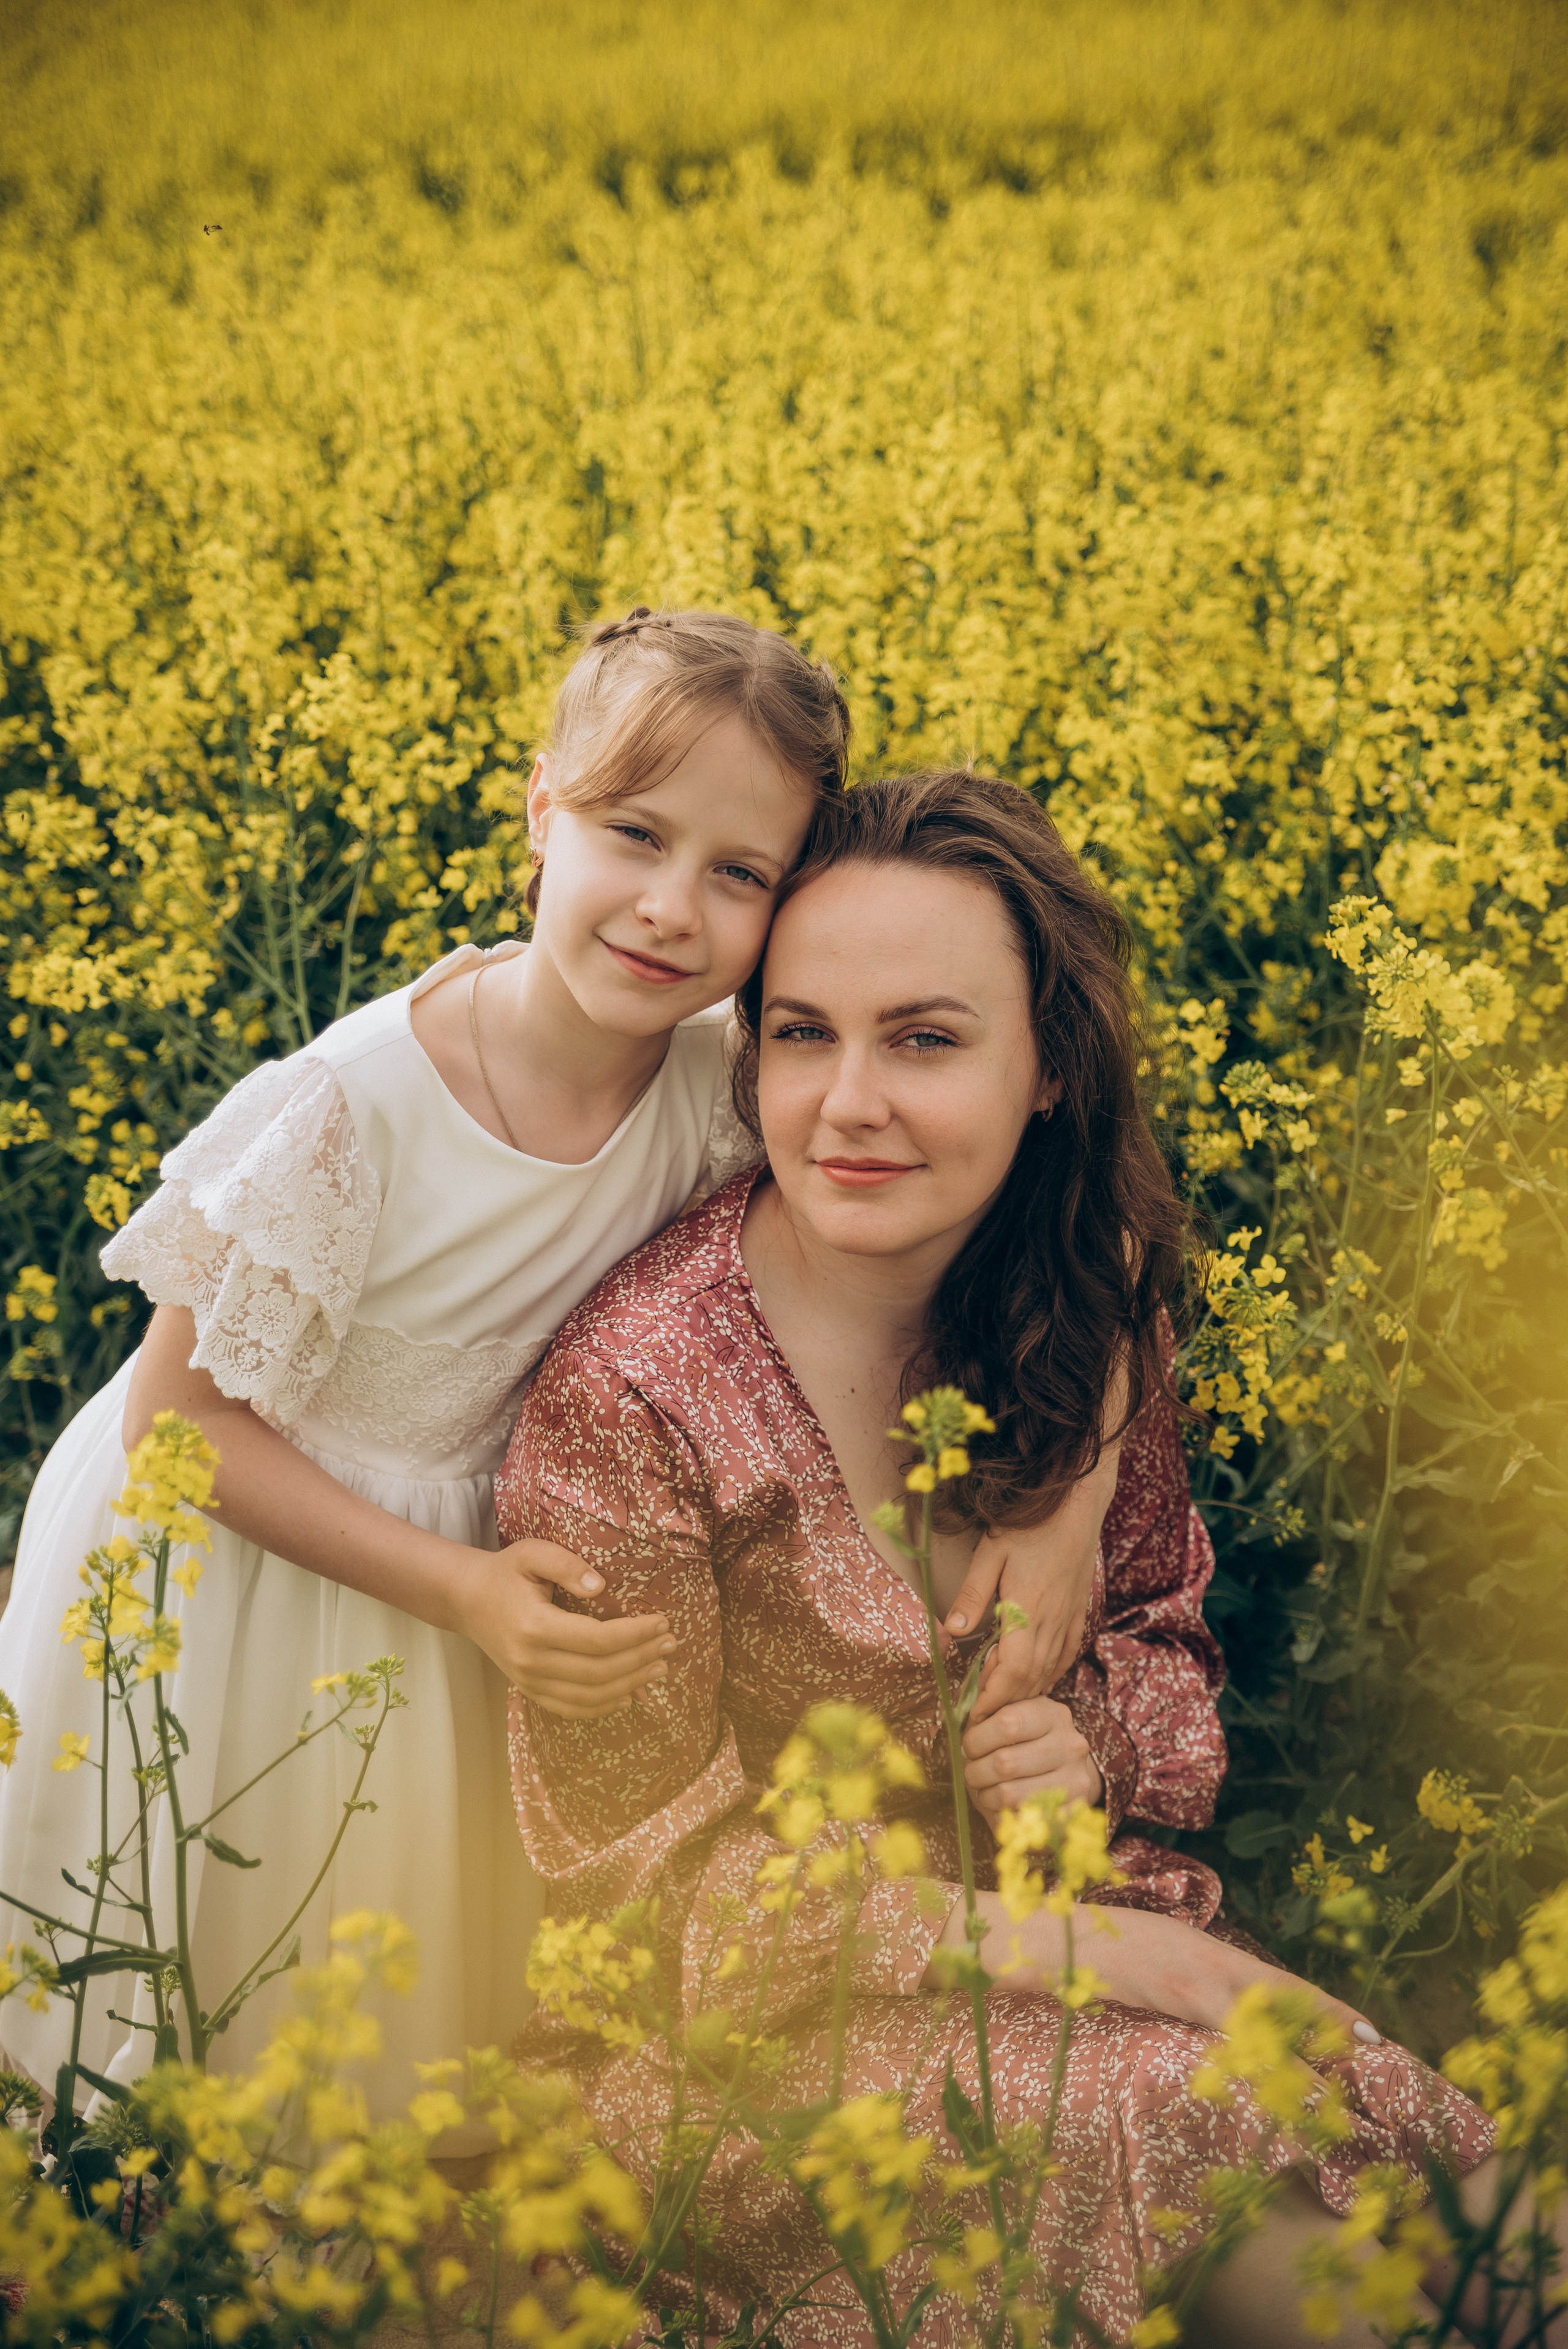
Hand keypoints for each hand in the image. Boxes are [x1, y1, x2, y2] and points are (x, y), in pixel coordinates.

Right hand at [454, 1539, 673, 1717]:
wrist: (467, 1600)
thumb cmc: (505, 1572)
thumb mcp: (532, 1552)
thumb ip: (567, 1564)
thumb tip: (600, 1585)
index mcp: (534, 1626)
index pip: (598, 1640)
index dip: (635, 1634)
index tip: (662, 1622)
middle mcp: (531, 1661)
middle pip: (599, 1672)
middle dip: (641, 1659)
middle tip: (670, 1645)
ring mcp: (529, 1681)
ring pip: (589, 1697)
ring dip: (630, 1685)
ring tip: (660, 1668)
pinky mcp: (529, 1690)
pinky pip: (571, 1708)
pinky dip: (603, 1707)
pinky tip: (628, 1694)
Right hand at [935, 1894, 1380, 2048]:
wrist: (1021, 1934)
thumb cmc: (1067, 1955)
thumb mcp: (1130, 1971)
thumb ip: (1167, 1990)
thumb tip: (1198, 2020)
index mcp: (1190, 1949)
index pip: (1265, 1981)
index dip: (1314, 2006)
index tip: (1359, 2030)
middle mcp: (1196, 1951)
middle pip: (1277, 1988)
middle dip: (1327, 2019)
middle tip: (1378, 2047)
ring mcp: (1181, 1966)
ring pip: (1260, 2003)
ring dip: (1305, 2034)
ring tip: (1349, 2060)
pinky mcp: (1163, 1983)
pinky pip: (1219, 2019)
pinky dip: (1257, 2044)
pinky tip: (1283, 2063)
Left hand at [944, 1483, 1111, 1720]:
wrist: (1077, 1503)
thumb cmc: (1029, 1524)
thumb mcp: (990, 1553)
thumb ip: (973, 1595)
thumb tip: (953, 1632)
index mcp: (1028, 1610)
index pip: (1012, 1671)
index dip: (994, 1698)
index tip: (974, 1716)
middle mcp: (1053, 1621)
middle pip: (1031, 1678)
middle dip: (1005, 1703)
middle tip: (980, 1718)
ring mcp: (1069, 1617)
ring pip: (1049, 1669)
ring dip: (1025, 1691)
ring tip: (1001, 1706)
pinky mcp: (1079, 1610)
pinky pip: (1066, 1653)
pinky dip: (1051, 1673)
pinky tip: (1038, 1682)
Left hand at [962, 1695, 1102, 1825]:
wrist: (1065, 1777)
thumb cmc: (1027, 1746)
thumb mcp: (1013, 1718)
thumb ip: (992, 1711)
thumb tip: (975, 1714)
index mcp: (1054, 1716)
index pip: (1007, 1723)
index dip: (978, 1739)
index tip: (969, 1748)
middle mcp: (1070, 1746)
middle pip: (1004, 1762)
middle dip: (976, 1771)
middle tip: (973, 1773)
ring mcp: (1075, 1781)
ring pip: (1008, 1794)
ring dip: (985, 1796)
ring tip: (985, 1790)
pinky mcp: (1071, 1813)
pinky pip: (1020, 1820)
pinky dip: (1002, 1816)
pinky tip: (1002, 1807)